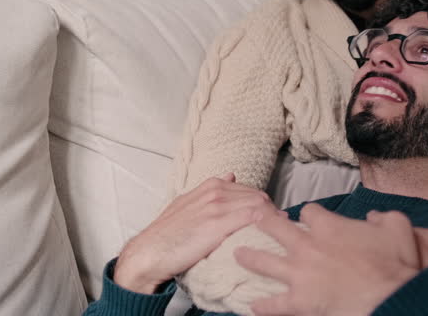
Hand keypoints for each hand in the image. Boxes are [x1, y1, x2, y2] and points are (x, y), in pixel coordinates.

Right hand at [114, 173, 277, 293]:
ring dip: (272, 220)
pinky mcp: (218, 223)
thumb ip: (210, 191)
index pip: (250, 191)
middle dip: (270, 213)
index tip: (269, 220)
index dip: (263, 206)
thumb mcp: (188, 203)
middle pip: (258, 197)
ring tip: (277, 234)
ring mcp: (217, 206)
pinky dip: (265, 225)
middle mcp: (215, 191)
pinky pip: (253, 218)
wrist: (150, 252)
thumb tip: (231, 176)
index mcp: (210, 185)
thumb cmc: (169, 234)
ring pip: (259, 206)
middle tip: (277, 230)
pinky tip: (269, 236)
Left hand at [234, 204, 421, 315]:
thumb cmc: (394, 263)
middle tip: (251, 218)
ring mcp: (300, 274)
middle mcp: (308, 246)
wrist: (389, 296)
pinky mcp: (299, 301)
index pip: (309, 211)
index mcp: (329, 226)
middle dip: (261, 221)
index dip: (307, 214)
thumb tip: (374, 218)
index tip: (307, 218)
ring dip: (249, 257)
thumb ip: (385, 218)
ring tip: (237, 254)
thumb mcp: (398, 228)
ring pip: (265, 262)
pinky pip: (273, 304)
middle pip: (275, 228)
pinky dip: (261, 306)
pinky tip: (251, 306)